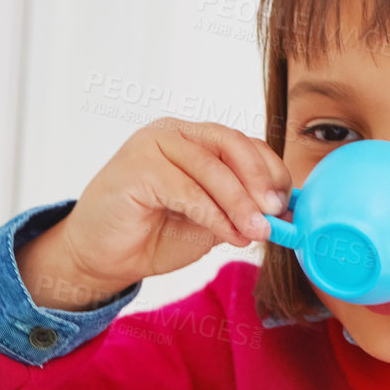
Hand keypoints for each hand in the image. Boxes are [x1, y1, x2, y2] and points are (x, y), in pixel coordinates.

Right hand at [17, 118, 293, 309]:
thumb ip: (241, 208)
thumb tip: (283, 212)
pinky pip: (188, 190)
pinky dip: (215, 215)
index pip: (242, 143)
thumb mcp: (212, 219)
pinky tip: (230, 236)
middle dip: (260, 180)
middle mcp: (173, 133)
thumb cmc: (155, 234)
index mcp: (194, 138)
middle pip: (231, 145)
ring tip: (257, 233)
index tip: (287, 204)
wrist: (103, 257)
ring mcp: (151, 145)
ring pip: (211, 168)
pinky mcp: (136, 167)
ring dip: (240, 204)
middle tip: (277, 214)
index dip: (270, 170)